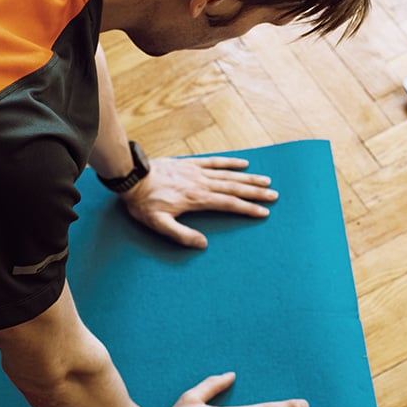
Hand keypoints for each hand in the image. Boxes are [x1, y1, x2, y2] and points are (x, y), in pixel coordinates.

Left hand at [120, 155, 277, 248]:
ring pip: (228, 175)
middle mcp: (201, 184)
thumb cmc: (144, 203)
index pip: (228, 204)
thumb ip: (181, 235)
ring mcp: (197, 172)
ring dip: (248, 178)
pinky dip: (230, 163)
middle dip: (255, 193)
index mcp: (196, 199)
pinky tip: (243, 164)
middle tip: (274, 195)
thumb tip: (203, 244)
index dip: (247, 208)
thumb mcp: (158, 224)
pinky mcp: (191, 164)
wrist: (132, 176)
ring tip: (266, 181)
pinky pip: (215, 162)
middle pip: (234, 188)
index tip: (263, 212)